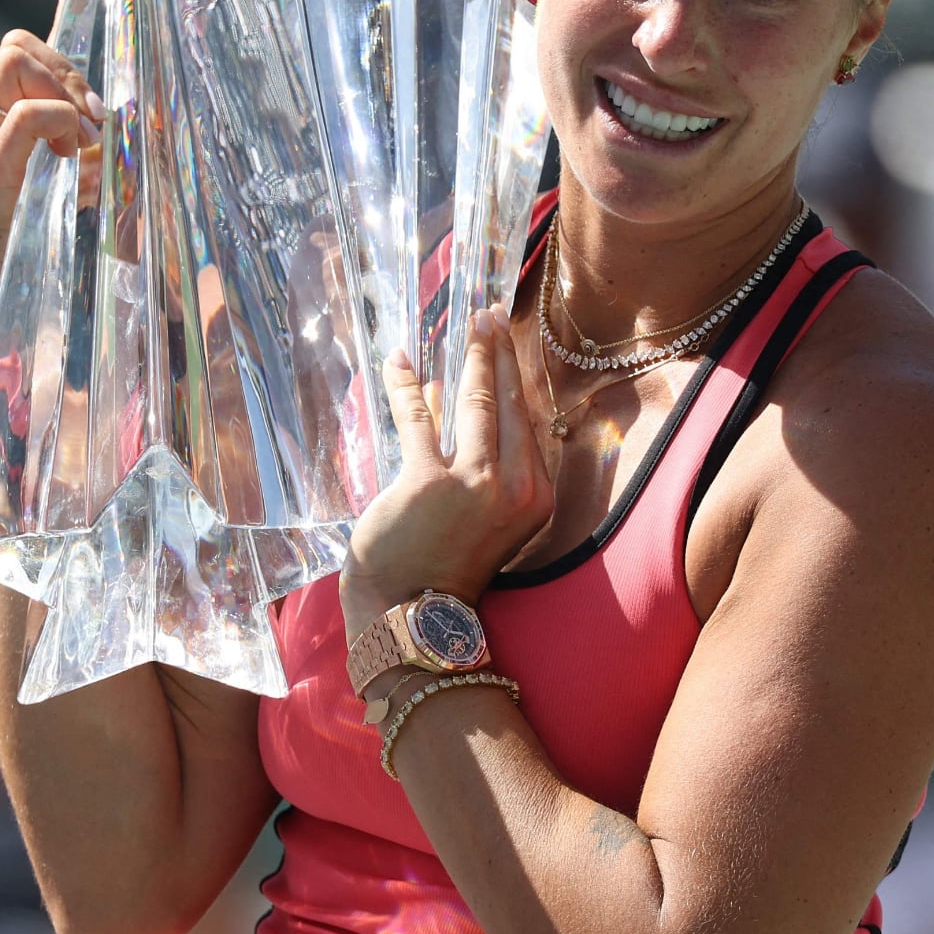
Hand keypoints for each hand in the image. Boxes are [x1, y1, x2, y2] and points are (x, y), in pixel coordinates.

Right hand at [0, 14, 105, 374]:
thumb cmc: (30, 286)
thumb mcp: (75, 215)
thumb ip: (94, 175)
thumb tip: (132, 143)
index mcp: (3, 139)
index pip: (24, 55)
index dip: (63, 32)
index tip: (98, 75)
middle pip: (17, 44)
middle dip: (69, 67)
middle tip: (95, 124)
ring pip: (14, 61)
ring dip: (65, 89)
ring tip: (86, 144)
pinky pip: (20, 122)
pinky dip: (57, 125)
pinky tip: (77, 161)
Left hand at [339, 307, 553, 641]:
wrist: (414, 618)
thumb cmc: (443, 568)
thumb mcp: (482, 517)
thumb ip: (479, 464)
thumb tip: (455, 404)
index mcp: (536, 496)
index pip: (529, 420)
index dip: (518, 375)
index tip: (510, 340)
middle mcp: (515, 487)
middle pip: (509, 403)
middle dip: (499, 353)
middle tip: (488, 315)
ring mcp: (475, 483)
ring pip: (475, 402)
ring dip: (469, 358)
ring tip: (465, 323)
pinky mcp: (427, 482)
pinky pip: (416, 418)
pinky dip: (403, 385)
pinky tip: (397, 359)